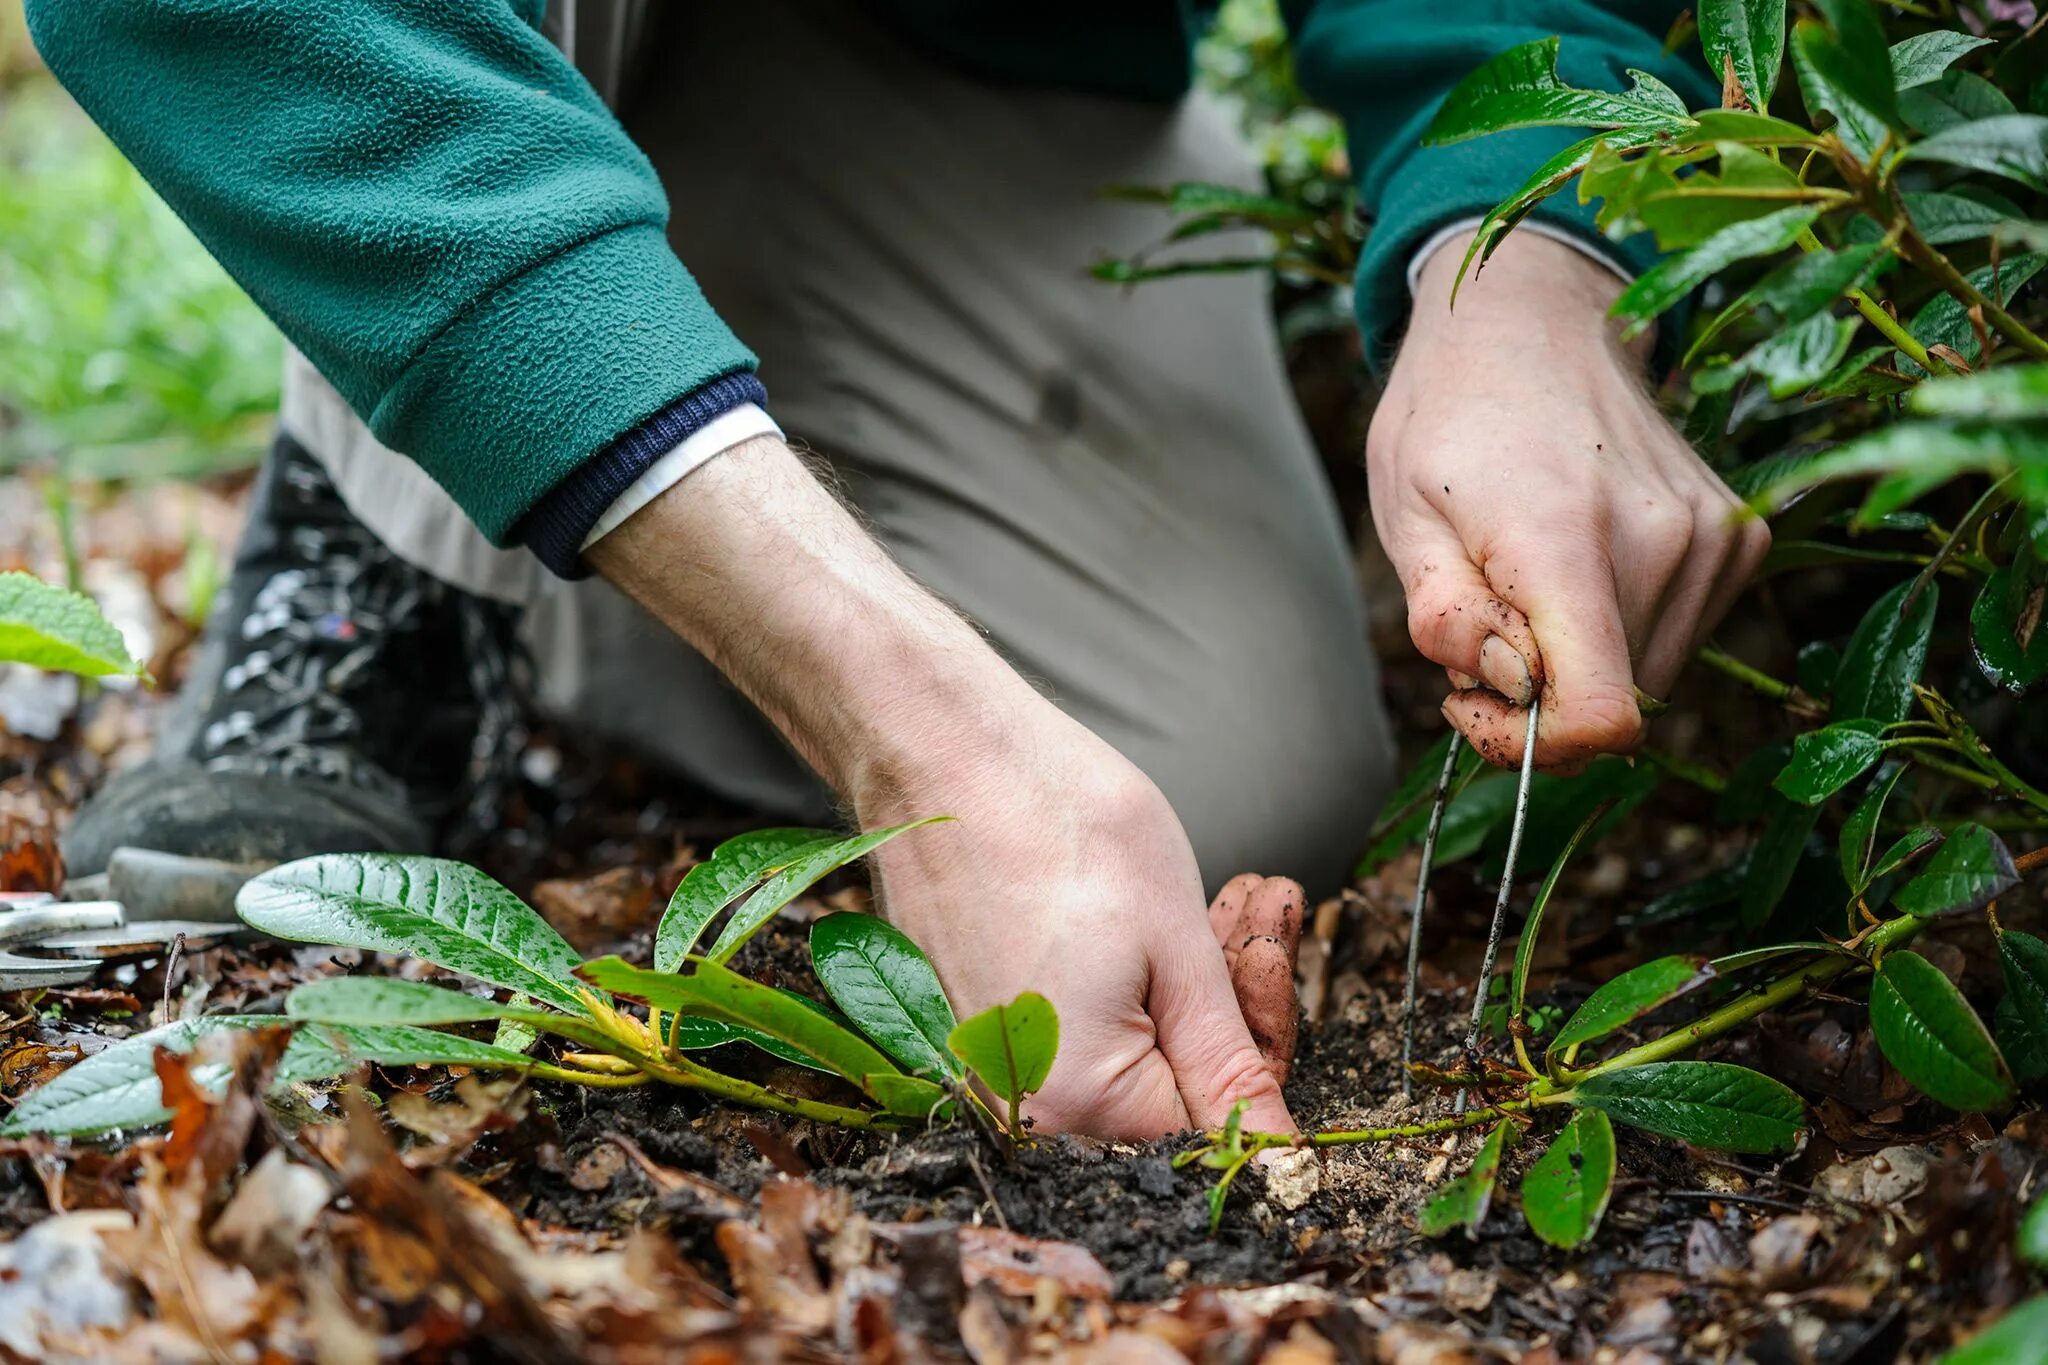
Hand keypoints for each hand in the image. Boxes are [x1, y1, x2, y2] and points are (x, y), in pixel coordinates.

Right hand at [857, 722, 1303, 1136]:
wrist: (939, 749)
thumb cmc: (1061, 823)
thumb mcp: (1178, 945)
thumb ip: (1229, 1064)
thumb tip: (1281, 1161)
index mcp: (1077, 1104)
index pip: (1215, 1122)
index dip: (1264, 1033)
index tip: (1274, 944)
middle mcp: (1020, 1109)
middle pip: (1169, 1089)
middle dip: (1230, 997)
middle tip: (1254, 898)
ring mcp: (987, 1069)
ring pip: (1128, 1051)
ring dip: (1182, 980)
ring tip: (1213, 888)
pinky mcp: (972, 1027)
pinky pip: (1074, 1028)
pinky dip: (1123, 976)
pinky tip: (1145, 904)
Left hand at [1369, 231, 1769, 769]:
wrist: (1531, 319)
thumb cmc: (1450, 419)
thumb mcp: (1404, 516)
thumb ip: (1447, 617)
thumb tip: (1515, 688)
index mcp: (1565, 537)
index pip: (1601, 714)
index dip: (1534, 745)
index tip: (1475, 703)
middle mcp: (1661, 539)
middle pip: (1615, 704)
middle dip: (1539, 695)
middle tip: (1480, 628)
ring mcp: (1713, 535)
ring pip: (1647, 674)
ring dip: (1580, 659)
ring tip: (1525, 582)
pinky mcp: (1740, 534)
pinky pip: (1678, 633)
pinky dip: (1624, 625)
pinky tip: (1580, 561)